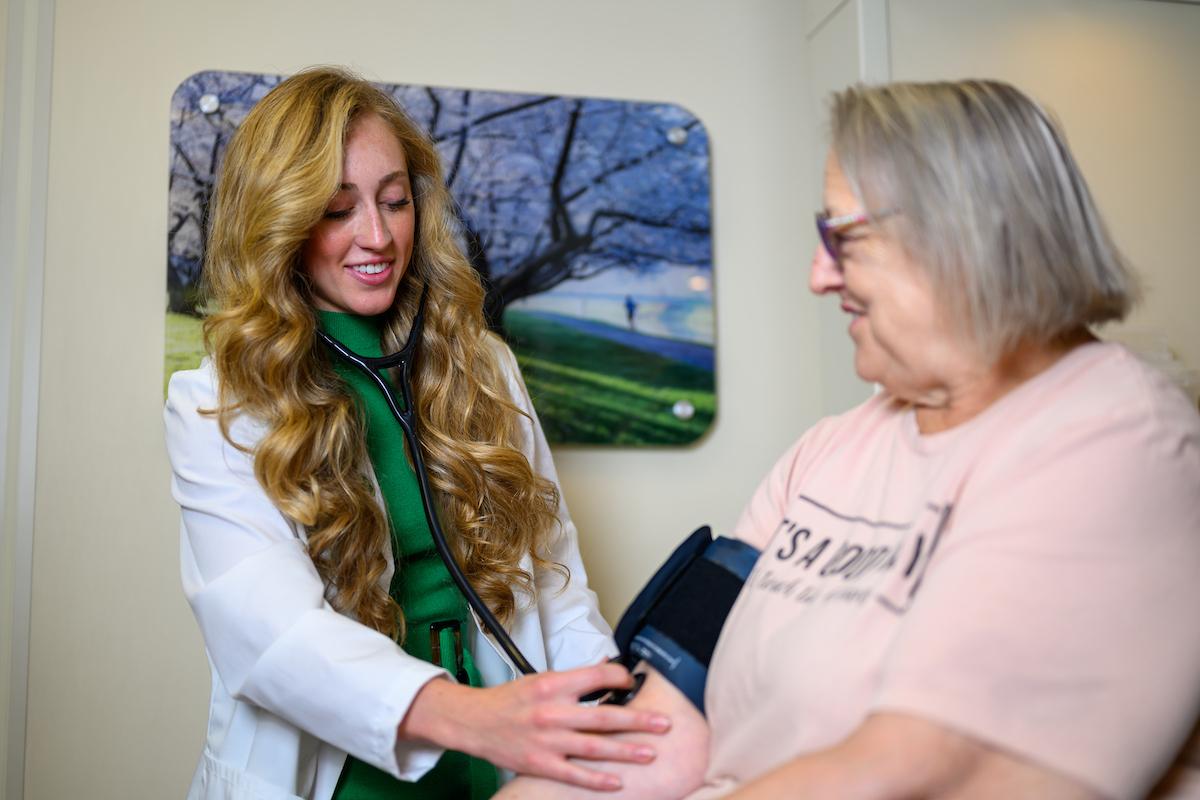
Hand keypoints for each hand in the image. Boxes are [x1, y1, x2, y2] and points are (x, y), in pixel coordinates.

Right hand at [399, 662, 671, 790]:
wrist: (474, 721)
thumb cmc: (510, 700)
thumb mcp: (540, 679)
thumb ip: (574, 680)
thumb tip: (607, 671)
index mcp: (553, 684)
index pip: (597, 676)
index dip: (621, 678)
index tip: (633, 683)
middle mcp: (552, 711)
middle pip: (604, 716)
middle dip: (638, 720)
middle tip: (664, 724)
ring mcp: (547, 740)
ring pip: (594, 747)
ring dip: (625, 751)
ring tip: (650, 753)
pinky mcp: (540, 763)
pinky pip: (574, 774)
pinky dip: (597, 779)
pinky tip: (617, 781)